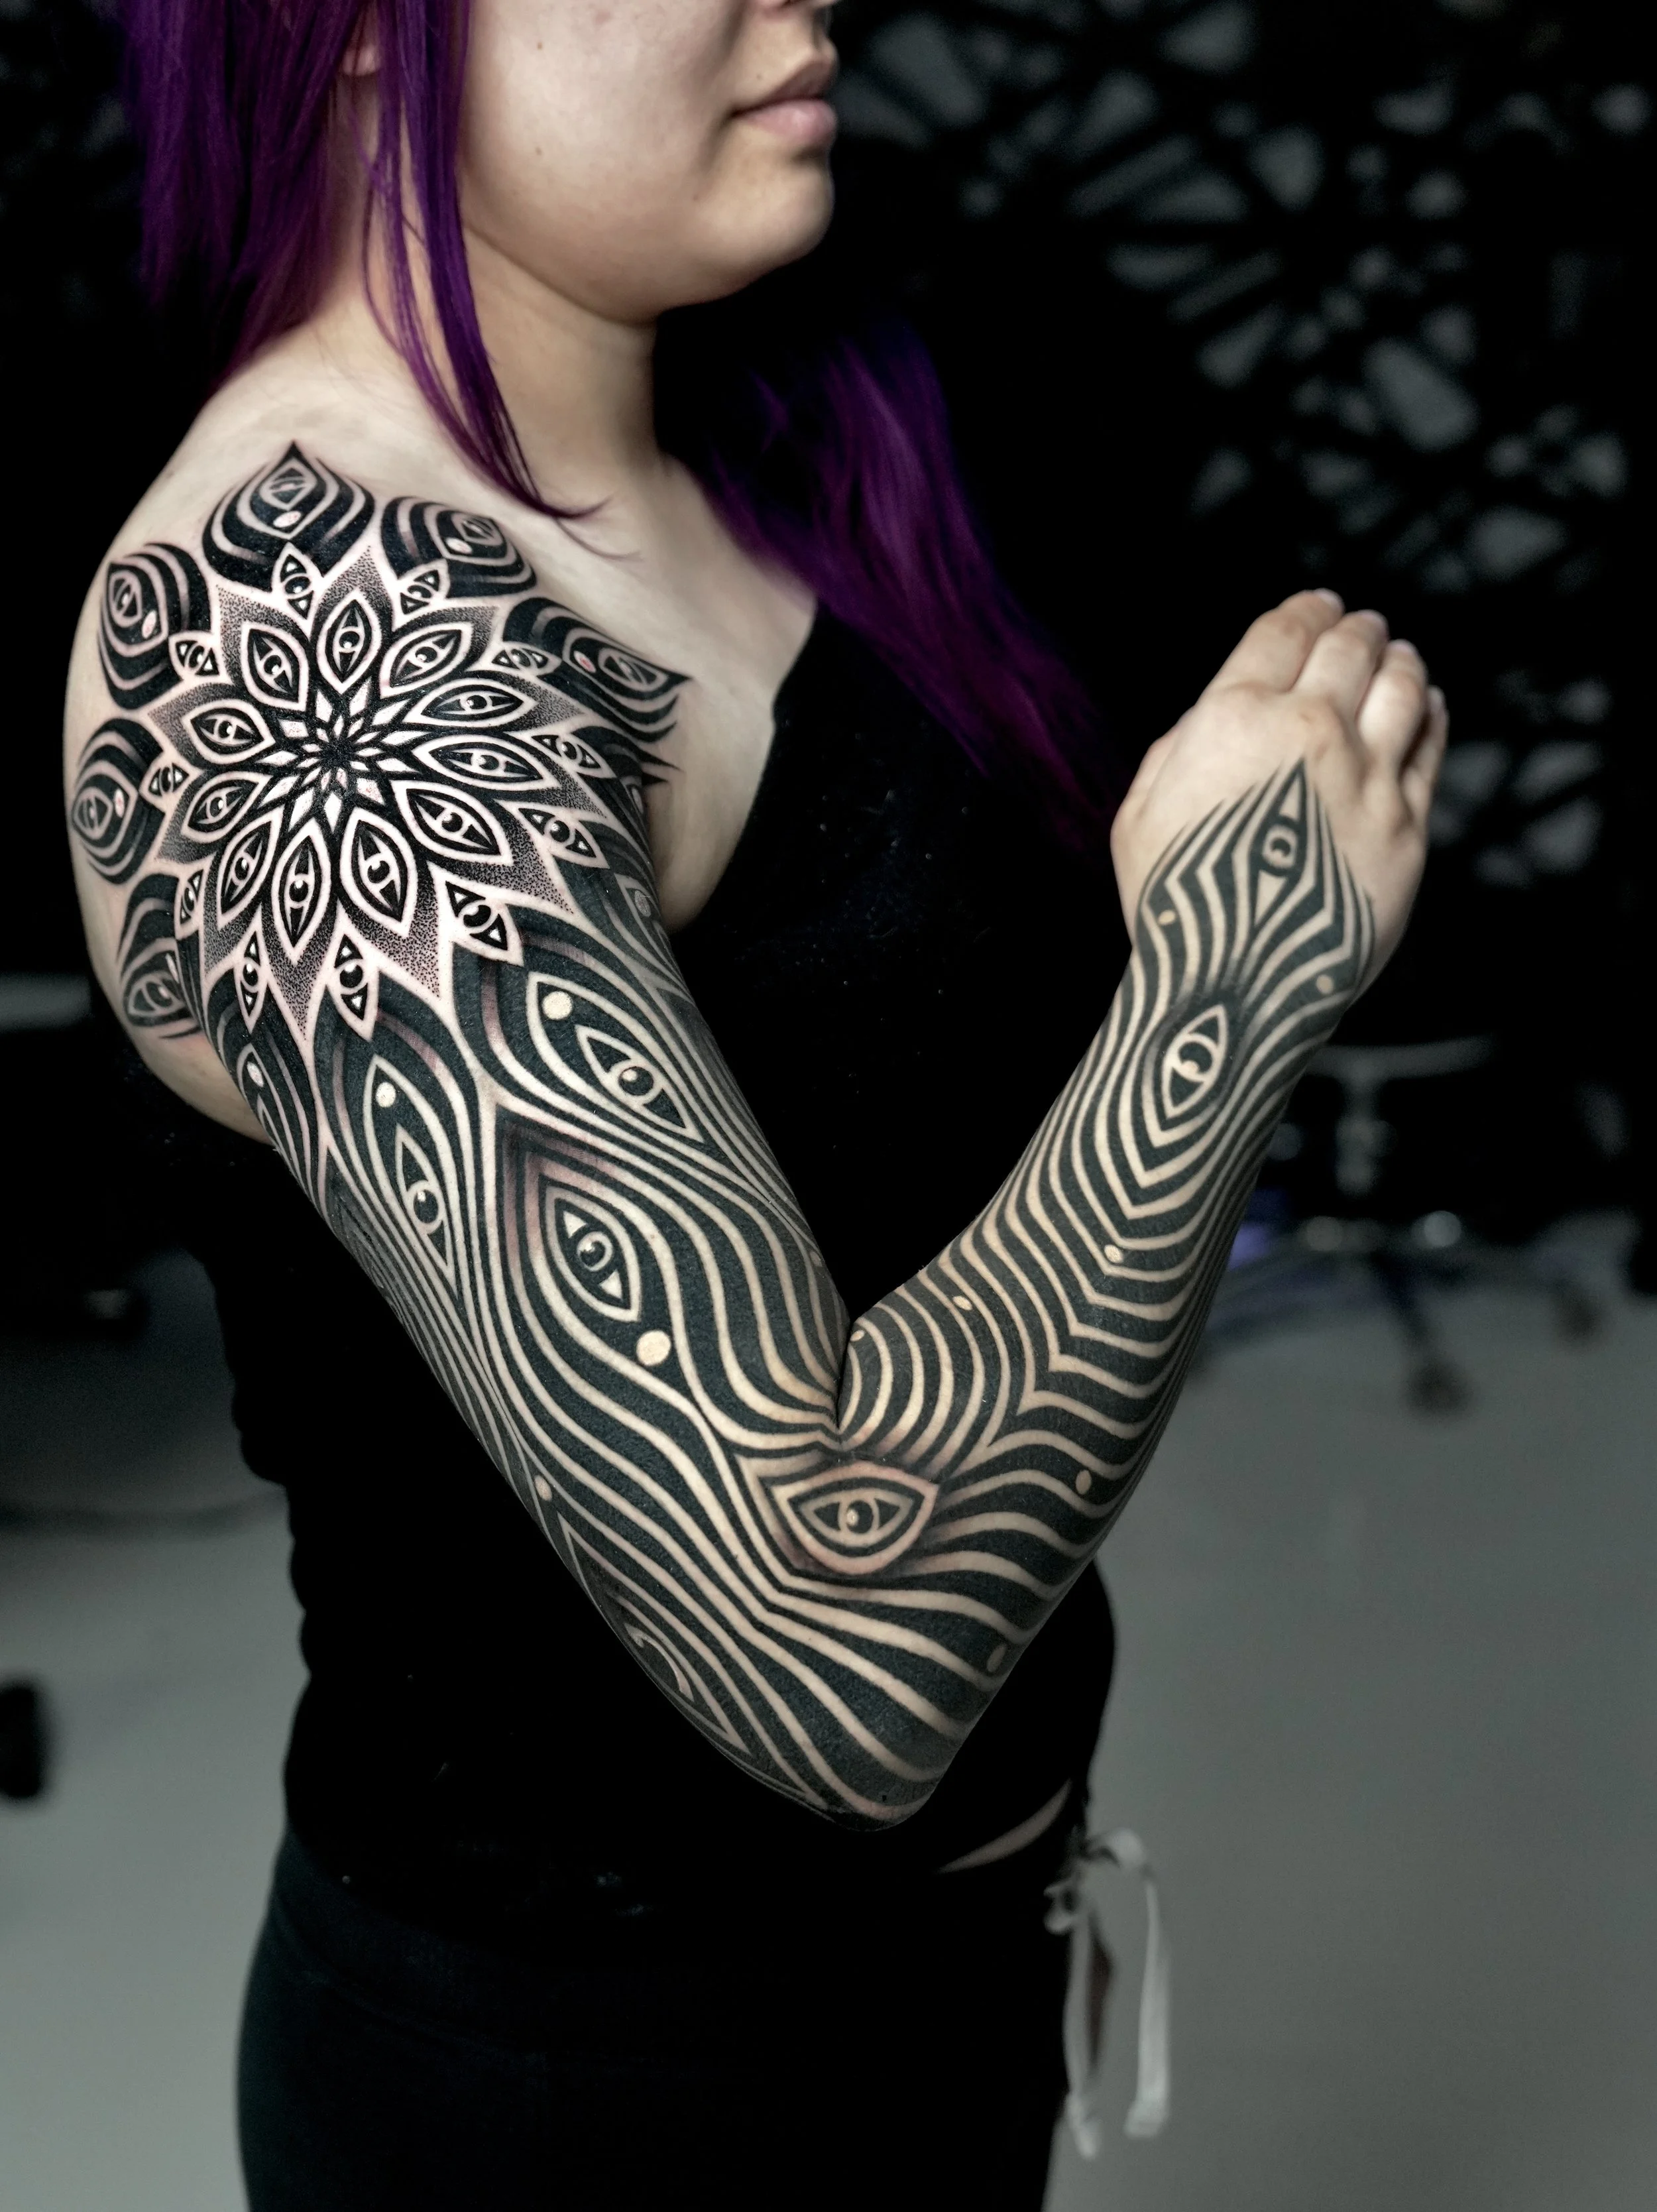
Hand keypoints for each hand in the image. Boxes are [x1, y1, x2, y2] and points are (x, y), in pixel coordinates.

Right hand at [1110, 591, 1447, 982]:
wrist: (1233, 990)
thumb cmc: (1173, 908)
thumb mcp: (1138, 814)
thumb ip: (1180, 748)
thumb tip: (1216, 716)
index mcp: (1234, 718)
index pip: (1283, 633)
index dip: (1305, 610)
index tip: (1318, 605)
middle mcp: (1309, 733)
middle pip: (1349, 649)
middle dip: (1356, 629)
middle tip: (1362, 626)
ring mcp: (1368, 780)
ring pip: (1403, 688)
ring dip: (1400, 661)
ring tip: (1399, 656)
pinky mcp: (1408, 829)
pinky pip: (1432, 751)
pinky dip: (1432, 716)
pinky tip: (1430, 708)